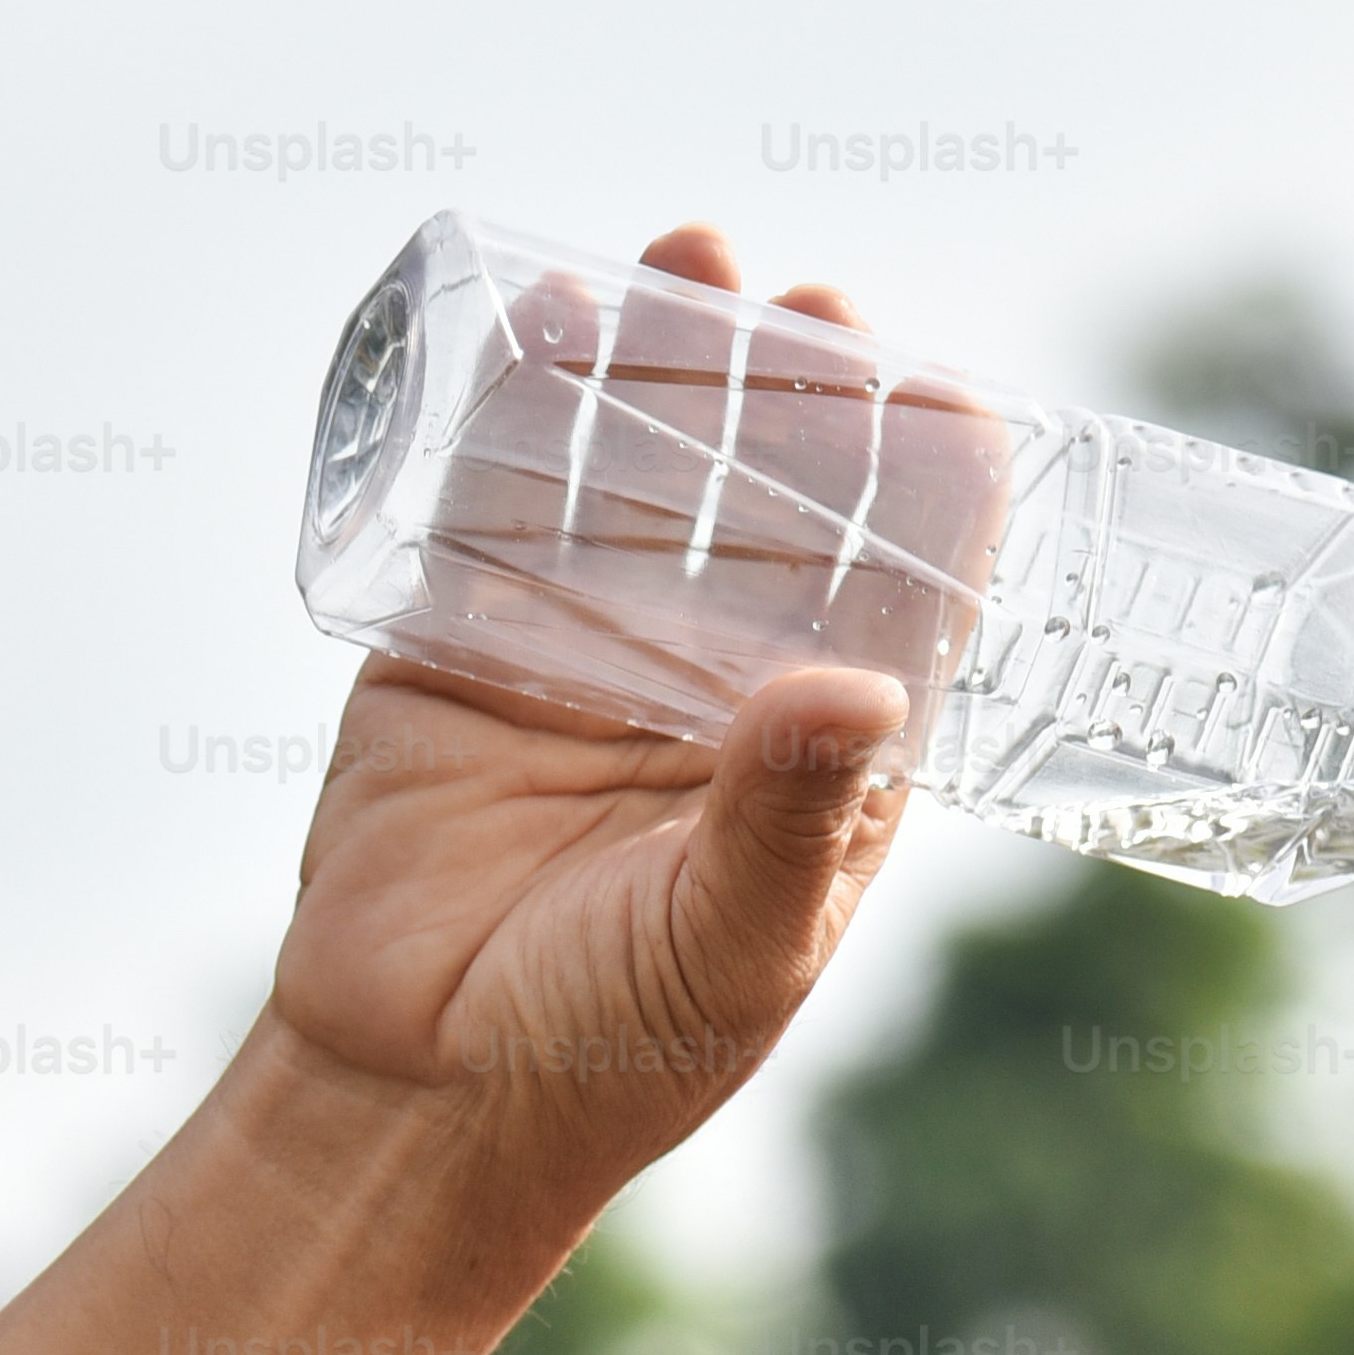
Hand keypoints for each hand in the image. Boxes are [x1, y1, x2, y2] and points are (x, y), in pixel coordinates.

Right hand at [257, 224, 974, 1201]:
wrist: (415, 1094)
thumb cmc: (613, 1048)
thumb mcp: (733, 941)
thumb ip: (790, 819)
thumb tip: (860, 688)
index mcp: (827, 751)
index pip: (907, 588)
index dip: (929, 488)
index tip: (937, 397)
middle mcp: (720, 677)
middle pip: (780, 498)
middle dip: (796, 394)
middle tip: (804, 302)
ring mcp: (592, 644)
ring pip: (648, 472)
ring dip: (671, 364)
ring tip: (694, 261)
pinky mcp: (466, 632)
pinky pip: (504, 492)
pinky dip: (527, 398)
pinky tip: (555, 310)